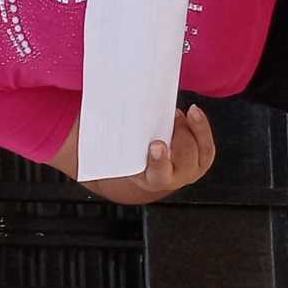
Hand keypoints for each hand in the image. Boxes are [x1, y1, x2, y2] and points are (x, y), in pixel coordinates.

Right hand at [81, 105, 216, 205]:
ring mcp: (189, 170)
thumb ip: (106, 135)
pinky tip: (193, 113)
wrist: (144, 175)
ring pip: (199, 152)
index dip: (160, 161)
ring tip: (180, 113)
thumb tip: (81, 107)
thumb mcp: (115, 151)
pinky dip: (201, 128)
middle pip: (183, 158)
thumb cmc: (128, 158)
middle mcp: (174, 178)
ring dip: (192, 130)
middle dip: (180, 136)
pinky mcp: (199, 160)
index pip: (159, 174)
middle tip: (170, 117)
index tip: (156, 145)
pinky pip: (207, 146)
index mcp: (152, 180)